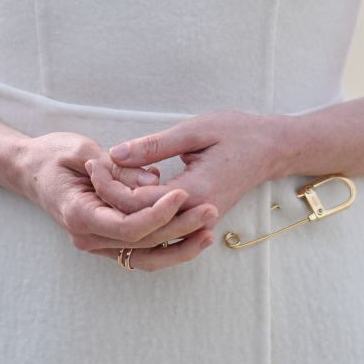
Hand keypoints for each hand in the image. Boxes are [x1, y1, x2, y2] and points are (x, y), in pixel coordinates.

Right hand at [20, 131, 219, 269]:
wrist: (29, 170)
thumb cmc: (53, 154)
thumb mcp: (82, 149)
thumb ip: (119, 169)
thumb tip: (154, 180)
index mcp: (79, 215)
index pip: (128, 226)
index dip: (159, 213)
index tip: (184, 193)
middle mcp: (87, 237)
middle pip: (142, 243)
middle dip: (179, 228)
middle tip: (211, 209)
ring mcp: (97, 243)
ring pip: (145, 256)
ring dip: (179, 247)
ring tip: (209, 231)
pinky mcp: (107, 241)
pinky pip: (141, 251)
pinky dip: (168, 247)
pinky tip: (194, 235)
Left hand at [84, 109, 285, 234]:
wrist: (271, 150)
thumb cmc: (237, 133)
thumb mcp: (195, 130)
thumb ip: (155, 146)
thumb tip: (116, 154)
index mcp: (194, 193)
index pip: (137, 201)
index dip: (109, 185)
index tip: (94, 163)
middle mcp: (197, 216)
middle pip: (138, 223)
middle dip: (109, 200)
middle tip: (91, 172)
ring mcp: (200, 224)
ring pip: (149, 233)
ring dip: (121, 214)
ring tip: (99, 190)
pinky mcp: (200, 223)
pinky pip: (163, 232)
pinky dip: (140, 220)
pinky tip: (122, 201)